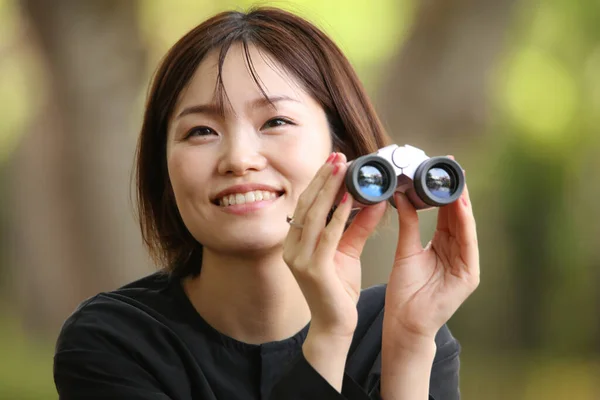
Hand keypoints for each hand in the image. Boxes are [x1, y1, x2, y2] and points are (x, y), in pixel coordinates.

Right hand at [282, 152, 386, 337]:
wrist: (334, 325)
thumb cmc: (337, 289)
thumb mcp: (347, 251)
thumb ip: (359, 226)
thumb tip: (376, 200)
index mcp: (295, 242)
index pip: (306, 204)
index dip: (319, 181)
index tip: (334, 160)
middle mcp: (292, 248)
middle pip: (307, 204)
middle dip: (323, 178)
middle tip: (339, 156)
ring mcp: (299, 259)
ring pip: (314, 215)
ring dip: (329, 189)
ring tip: (342, 168)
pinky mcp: (313, 270)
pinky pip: (327, 236)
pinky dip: (338, 215)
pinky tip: (348, 198)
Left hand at [383, 169, 479, 346]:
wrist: (404, 323)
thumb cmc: (404, 291)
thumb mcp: (405, 251)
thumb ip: (408, 224)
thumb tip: (402, 196)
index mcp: (443, 245)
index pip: (447, 214)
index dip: (444, 192)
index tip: (439, 169)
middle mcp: (457, 252)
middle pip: (458, 217)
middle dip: (456, 192)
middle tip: (451, 167)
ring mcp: (465, 264)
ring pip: (466, 227)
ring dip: (462, 204)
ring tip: (456, 181)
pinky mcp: (469, 275)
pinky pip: (467, 244)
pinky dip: (464, 225)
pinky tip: (459, 207)